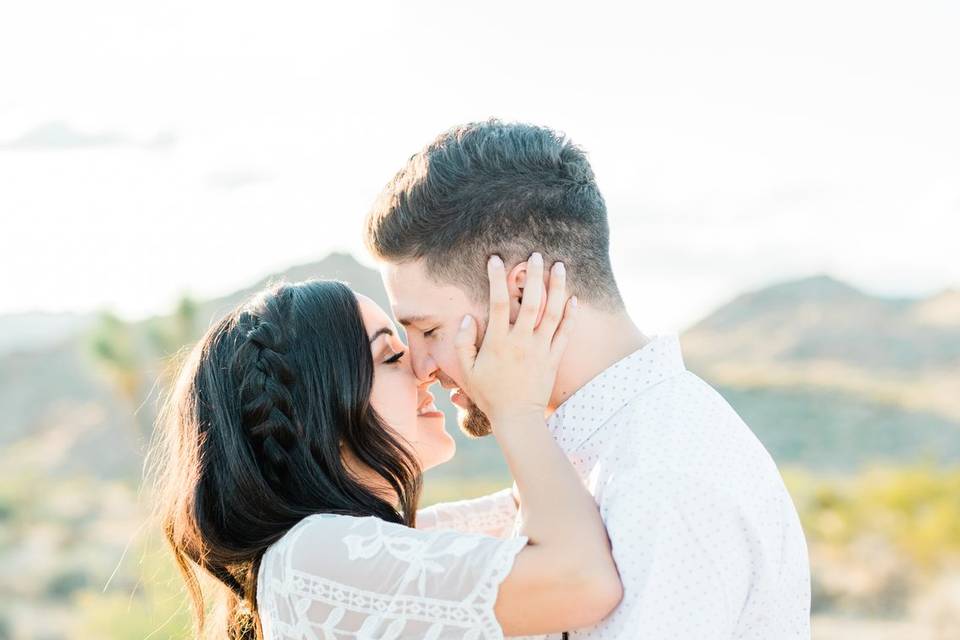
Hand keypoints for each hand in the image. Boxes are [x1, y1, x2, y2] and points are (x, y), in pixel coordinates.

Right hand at [454, 252, 576, 427]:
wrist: (516, 418)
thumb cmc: (489, 394)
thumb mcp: (467, 371)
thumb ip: (464, 343)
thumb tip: (468, 318)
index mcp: (498, 342)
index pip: (497, 303)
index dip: (496, 279)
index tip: (496, 259)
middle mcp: (522, 341)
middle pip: (531, 301)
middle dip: (534, 275)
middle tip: (537, 255)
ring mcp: (541, 349)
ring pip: (553, 312)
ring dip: (557, 287)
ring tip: (560, 266)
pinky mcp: (554, 358)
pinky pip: (565, 333)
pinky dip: (571, 314)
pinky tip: (574, 297)